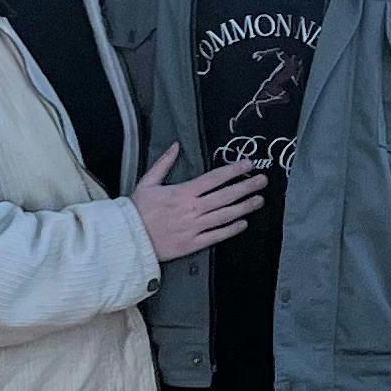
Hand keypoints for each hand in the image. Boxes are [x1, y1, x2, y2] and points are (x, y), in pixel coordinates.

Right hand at [132, 148, 265, 262]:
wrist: (128, 239)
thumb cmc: (137, 211)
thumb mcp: (147, 182)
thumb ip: (163, 163)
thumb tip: (176, 145)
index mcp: (183, 192)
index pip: (214, 178)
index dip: (233, 170)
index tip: (248, 164)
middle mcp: (192, 209)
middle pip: (226, 196)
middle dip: (246, 187)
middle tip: (263, 181)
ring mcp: (194, 227)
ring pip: (225, 215)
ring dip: (245, 207)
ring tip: (259, 200)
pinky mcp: (193, 244)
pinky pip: (217, 236)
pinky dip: (231, 230)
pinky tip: (243, 223)